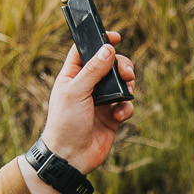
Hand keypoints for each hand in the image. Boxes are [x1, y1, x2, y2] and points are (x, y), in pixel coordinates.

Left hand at [41, 31, 136, 174]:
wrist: (70, 157)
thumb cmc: (65, 124)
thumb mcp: (76, 92)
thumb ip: (93, 70)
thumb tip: (108, 49)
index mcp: (72, 76)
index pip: (85, 50)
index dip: (99, 40)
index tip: (114, 36)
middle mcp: (87, 86)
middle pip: (109, 64)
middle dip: (121, 65)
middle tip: (126, 73)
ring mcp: (101, 101)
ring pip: (121, 83)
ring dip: (127, 85)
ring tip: (127, 91)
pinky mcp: (112, 116)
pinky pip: (126, 105)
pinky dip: (126, 108)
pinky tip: (118, 116)